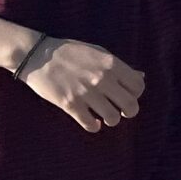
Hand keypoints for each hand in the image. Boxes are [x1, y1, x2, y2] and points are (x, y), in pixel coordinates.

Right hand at [17, 38, 144, 132]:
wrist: (38, 56)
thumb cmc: (70, 53)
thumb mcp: (99, 53)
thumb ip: (120, 66)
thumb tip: (141, 77)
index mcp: (112, 64)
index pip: (138, 86)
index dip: (135, 94)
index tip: (126, 96)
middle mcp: (102, 79)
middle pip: (130, 105)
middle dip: (129, 112)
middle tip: (120, 111)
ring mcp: (86, 93)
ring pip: (112, 118)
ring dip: (110, 120)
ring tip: (104, 116)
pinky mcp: (69, 104)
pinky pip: (89, 124)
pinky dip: (93, 126)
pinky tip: (91, 121)